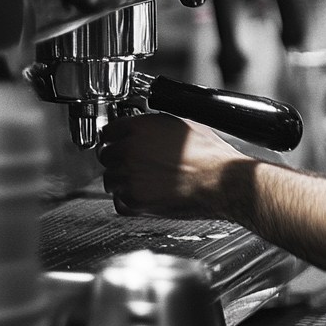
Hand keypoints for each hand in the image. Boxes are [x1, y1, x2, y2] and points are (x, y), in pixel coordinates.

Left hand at [97, 113, 246, 218]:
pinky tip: (144, 193)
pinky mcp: (135, 201)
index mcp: (139, 128)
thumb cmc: (209, 154)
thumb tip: (145, 128)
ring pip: (110, 180)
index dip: (114, 137)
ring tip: (143, 180)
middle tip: (134, 163)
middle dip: (117, 158)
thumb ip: (154, 126)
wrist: (220, 181)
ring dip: (121, 180)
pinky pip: (118, 202)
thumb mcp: (182, 124)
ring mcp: (129, 178)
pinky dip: (127, 200)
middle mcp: (129, 151)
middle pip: (105, 155)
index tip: (117, 142)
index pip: (108, 131)